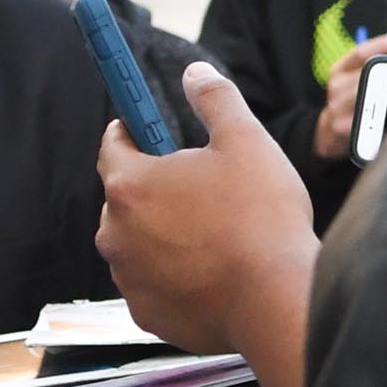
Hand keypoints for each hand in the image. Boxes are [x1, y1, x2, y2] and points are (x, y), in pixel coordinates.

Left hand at [98, 63, 317, 386]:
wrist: (274, 301)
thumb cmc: (260, 218)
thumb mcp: (245, 140)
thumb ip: (215, 99)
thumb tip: (195, 73)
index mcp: (129, 185)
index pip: (112, 145)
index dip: (133, 130)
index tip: (149, 127)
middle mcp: (114, 234)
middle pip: (125, 197)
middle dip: (155, 188)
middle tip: (201, 187)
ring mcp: (126, 278)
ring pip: (138, 243)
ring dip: (164, 233)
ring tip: (214, 233)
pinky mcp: (144, 314)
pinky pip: (153, 282)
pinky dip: (173, 273)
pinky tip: (212, 270)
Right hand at [313, 30, 386, 161]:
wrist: (328, 129)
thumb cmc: (349, 100)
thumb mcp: (353, 77)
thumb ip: (373, 66)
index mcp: (340, 69)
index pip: (360, 52)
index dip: (381, 44)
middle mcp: (336, 86)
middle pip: (364, 74)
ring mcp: (336, 107)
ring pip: (364, 96)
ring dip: (385, 96)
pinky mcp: (340, 126)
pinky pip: (364, 120)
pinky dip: (380, 118)